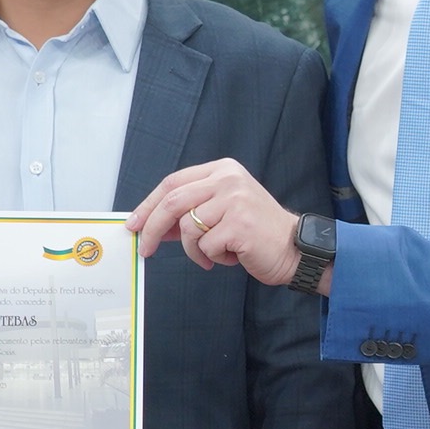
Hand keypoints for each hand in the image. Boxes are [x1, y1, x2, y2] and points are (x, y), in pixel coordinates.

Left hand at [128, 160, 303, 287]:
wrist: (294, 248)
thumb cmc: (256, 232)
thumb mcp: (222, 211)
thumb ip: (190, 212)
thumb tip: (150, 224)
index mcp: (222, 170)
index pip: (173, 182)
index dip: (148, 205)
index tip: (134, 223)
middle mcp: (228, 179)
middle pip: (173, 202)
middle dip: (153, 229)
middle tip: (145, 249)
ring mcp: (235, 200)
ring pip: (187, 228)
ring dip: (194, 250)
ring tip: (214, 255)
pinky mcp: (239, 224)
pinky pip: (205, 246)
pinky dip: (212, 258)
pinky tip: (231, 256)